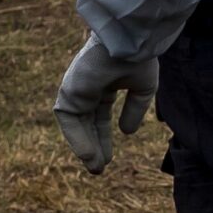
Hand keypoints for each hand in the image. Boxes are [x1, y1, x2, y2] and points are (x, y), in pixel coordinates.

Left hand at [54, 36, 159, 174]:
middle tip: (98, 169)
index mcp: (104, 85)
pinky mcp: (69, 92)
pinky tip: (89, 155)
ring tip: (95, 168)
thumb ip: (135, 110)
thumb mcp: (143, 89)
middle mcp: (87, 89)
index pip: (99, 116)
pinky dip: (78, 139)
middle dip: (93, 146)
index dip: (103, 137)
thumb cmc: (139, 59)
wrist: (129, 43)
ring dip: (85, 147)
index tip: (107, 158)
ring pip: (77, 125)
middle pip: (87, 124)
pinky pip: (70, 121)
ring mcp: (76, 91)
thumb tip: (127, 132)